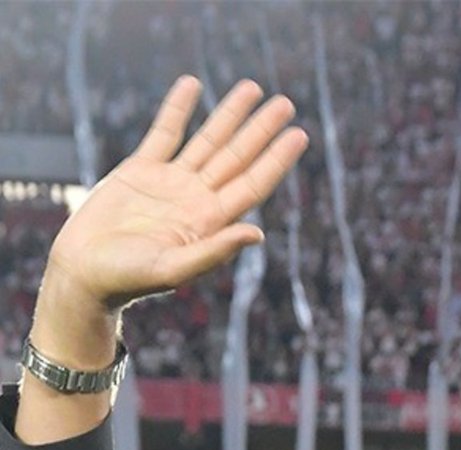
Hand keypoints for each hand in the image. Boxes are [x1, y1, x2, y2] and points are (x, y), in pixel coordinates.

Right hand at [44, 77, 306, 312]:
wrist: (86, 272)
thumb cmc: (129, 279)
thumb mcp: (174, 269)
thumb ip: (215, 250)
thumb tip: (257, 233)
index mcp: (211, 221)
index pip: (253, 183)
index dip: (277, 159)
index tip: (300, 135)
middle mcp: (197, 198)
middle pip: (237, 156)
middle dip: (261, 129)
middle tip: (286, 103)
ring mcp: (171, 182)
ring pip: (207, 140)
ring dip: (229, 114)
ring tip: (252, 87)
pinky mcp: (140, 170)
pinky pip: (164, 133)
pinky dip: (178, 109)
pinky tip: (193, 84)